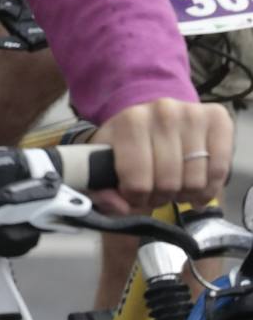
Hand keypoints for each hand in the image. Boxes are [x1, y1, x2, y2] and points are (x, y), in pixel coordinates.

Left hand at [95, 100, 232, 213]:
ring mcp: (193, 114)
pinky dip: (208, 188)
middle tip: (156, 190)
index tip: (134, 193)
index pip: (137, 182)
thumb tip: (120, 207)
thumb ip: (100, 191)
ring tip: (174, 185)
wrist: (150, 118)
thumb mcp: (102, 164)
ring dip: (184, 194)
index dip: (136, 198)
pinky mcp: (218, 119)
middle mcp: (163, 112)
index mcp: (130, 121)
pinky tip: (196, 186)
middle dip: (160, 197)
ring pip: (195, 181)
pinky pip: (219, 171)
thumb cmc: (126, 145)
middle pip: (169, 183)